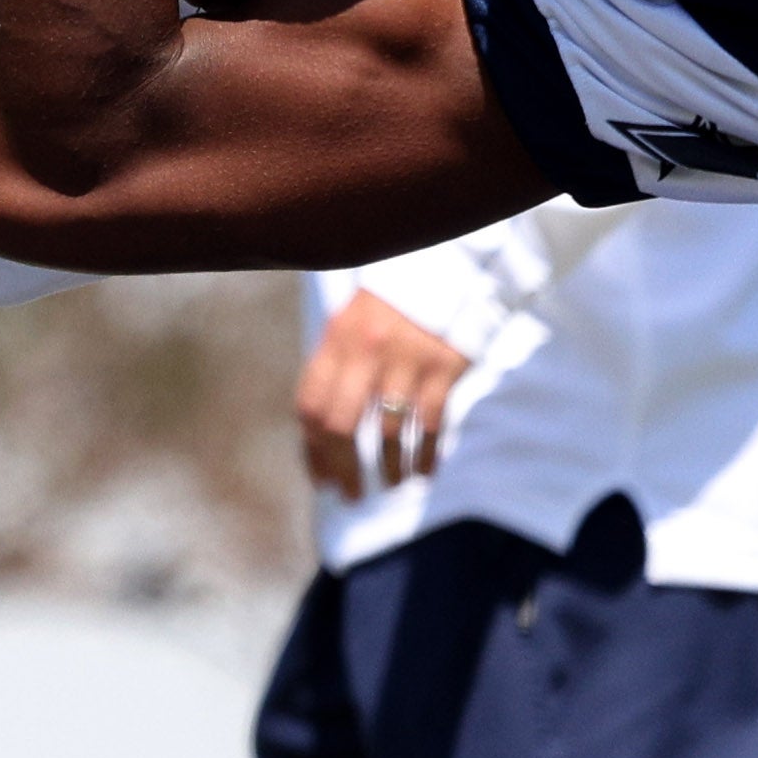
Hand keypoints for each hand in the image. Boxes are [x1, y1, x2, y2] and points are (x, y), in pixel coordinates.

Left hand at [294, 291, 478, 495]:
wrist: (446, 263)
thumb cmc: (393, 301)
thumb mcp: (351, 321)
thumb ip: (335, 366)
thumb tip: (317, 431)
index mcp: (336, 339)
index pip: (310, 406)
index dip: (312, 449)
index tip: (321, 477)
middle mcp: (365, 352)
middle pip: (341, 427)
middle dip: (342, 469)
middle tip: (350, 494)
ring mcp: (406, 360)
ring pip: (388, 432)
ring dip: (389, 467)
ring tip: (391, 484)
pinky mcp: (443, 367)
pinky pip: (430, 424)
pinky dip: (427, 454)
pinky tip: (425, 471)